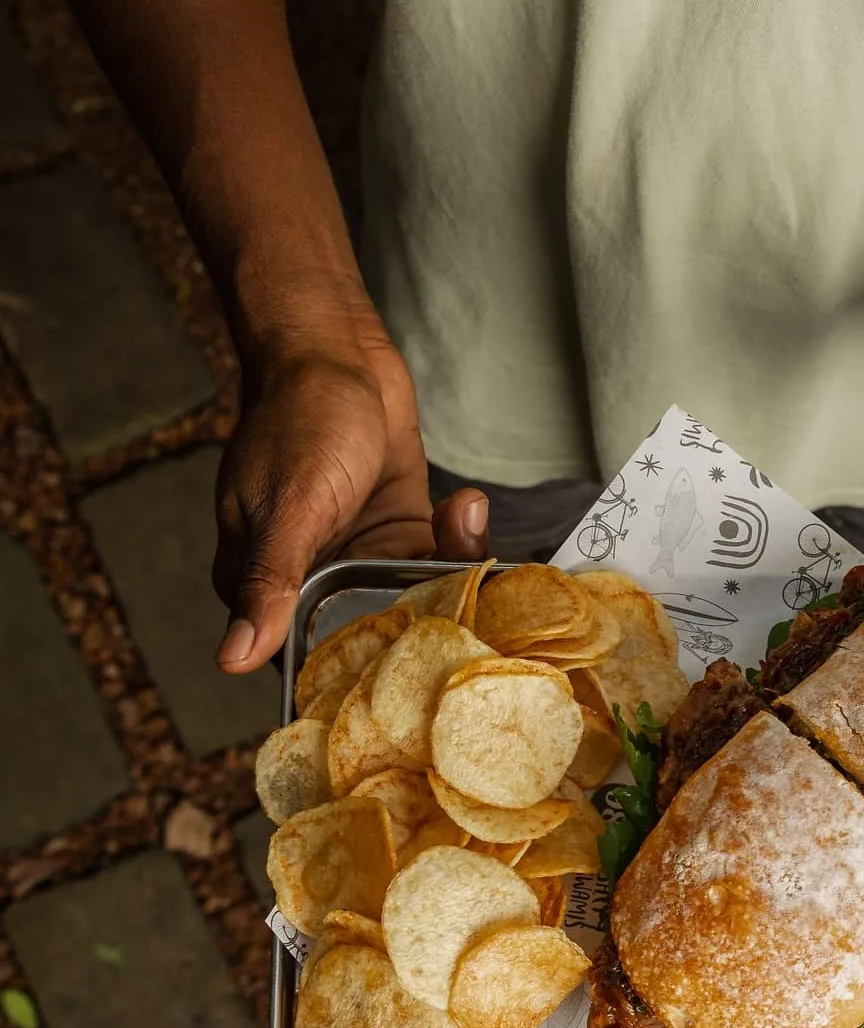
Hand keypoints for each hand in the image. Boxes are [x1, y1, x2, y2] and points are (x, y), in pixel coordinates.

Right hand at [211, 314, 491, 671]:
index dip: (357, 673)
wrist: (337, 350)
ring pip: (417, 599)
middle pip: (376, 634)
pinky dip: (461, 540)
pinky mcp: (402, 534)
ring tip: (459, 521)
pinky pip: (439, 562)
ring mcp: (361, 558)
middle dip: (424, 622)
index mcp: (264, 585)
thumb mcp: (289, 507)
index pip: (307, 658)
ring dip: (452, 569)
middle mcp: (312, 580)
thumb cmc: (301, 417)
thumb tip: (233, 660)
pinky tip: (465, 505)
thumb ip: (268, 583)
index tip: (409, 677)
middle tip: (465, 606)